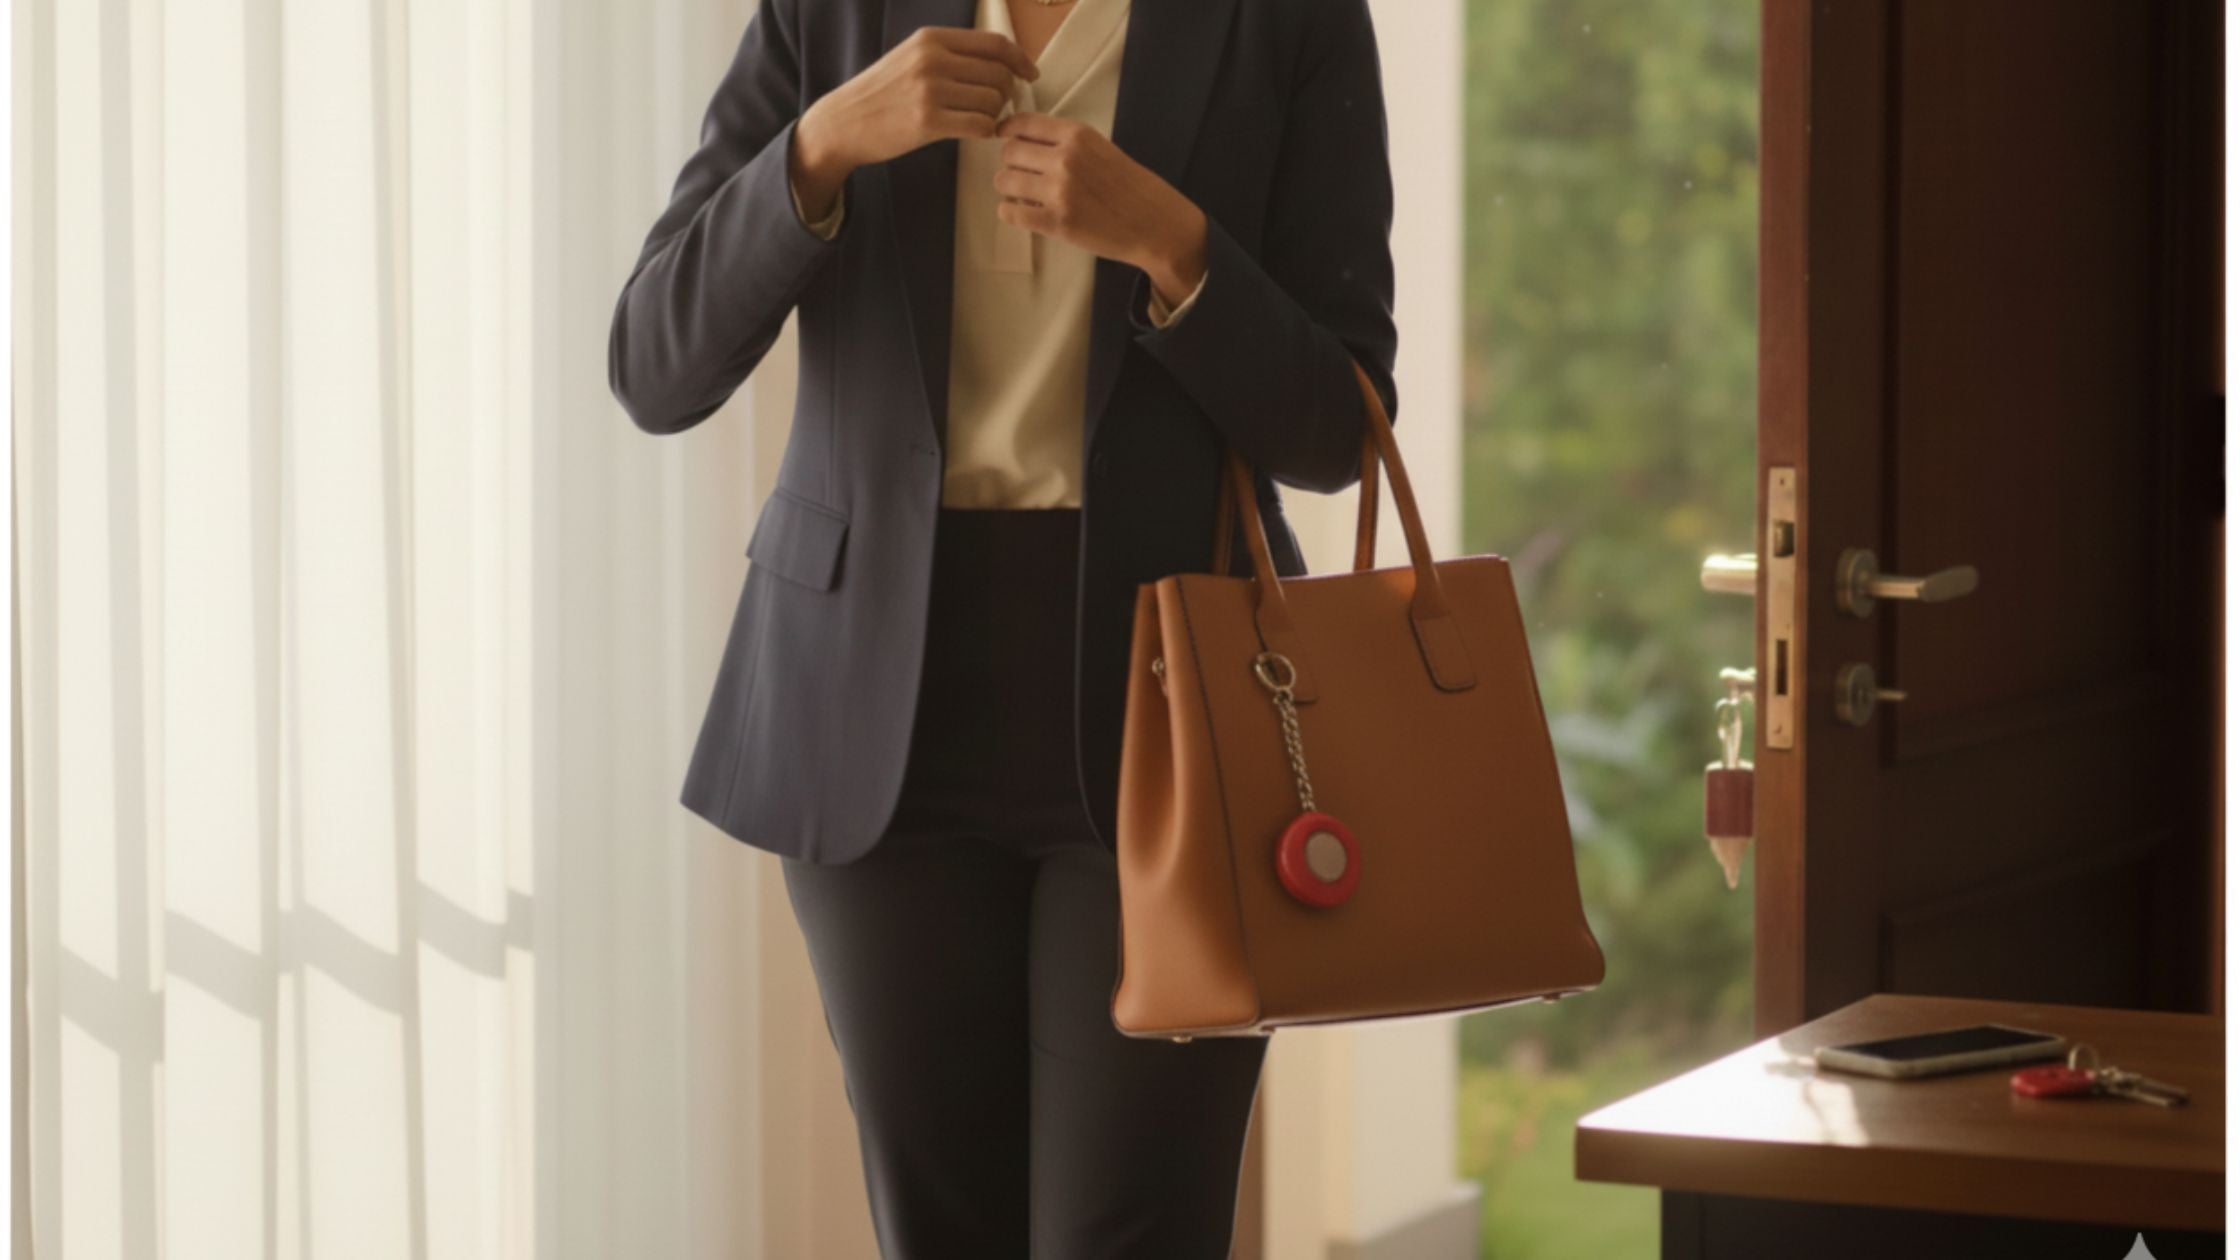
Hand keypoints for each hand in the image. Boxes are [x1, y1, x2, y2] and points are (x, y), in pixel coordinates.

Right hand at [791, 27, 1039, 215]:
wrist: (844, 122)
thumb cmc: (884, 93)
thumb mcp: (912, 57)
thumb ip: (952, 53)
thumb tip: (1002, 61)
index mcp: (932, 39)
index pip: (995, 44)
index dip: (1020, 60)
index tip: (1030, 75)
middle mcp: (932, 59)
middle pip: (999, 74)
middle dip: (1007, 94)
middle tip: (996, 107)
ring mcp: (929, 90)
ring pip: (993, 101)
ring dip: (995, 114)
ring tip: (980, 119)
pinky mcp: (927, 122)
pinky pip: (980, 125)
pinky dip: (986, 131)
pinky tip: (976, 132)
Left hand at [991, 112, 1207, 308]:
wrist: (1155, 224)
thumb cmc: (1130, 186)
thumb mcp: (1100, 148)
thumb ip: (1065, 143)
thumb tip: (1023, 142)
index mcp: (1077, 135)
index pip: (1022, 123)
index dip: (1007, 132)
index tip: (1006, 140)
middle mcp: (1065, 158)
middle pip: (1008, 152)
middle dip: (1011, 164)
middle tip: (1023, 175)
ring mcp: (1059, 191)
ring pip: (1004, 181)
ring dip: (1009, 189)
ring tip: (1024, 195)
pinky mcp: (1057, 222)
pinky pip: (1010, 213)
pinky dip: (1011, 212)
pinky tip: (1024, 213)